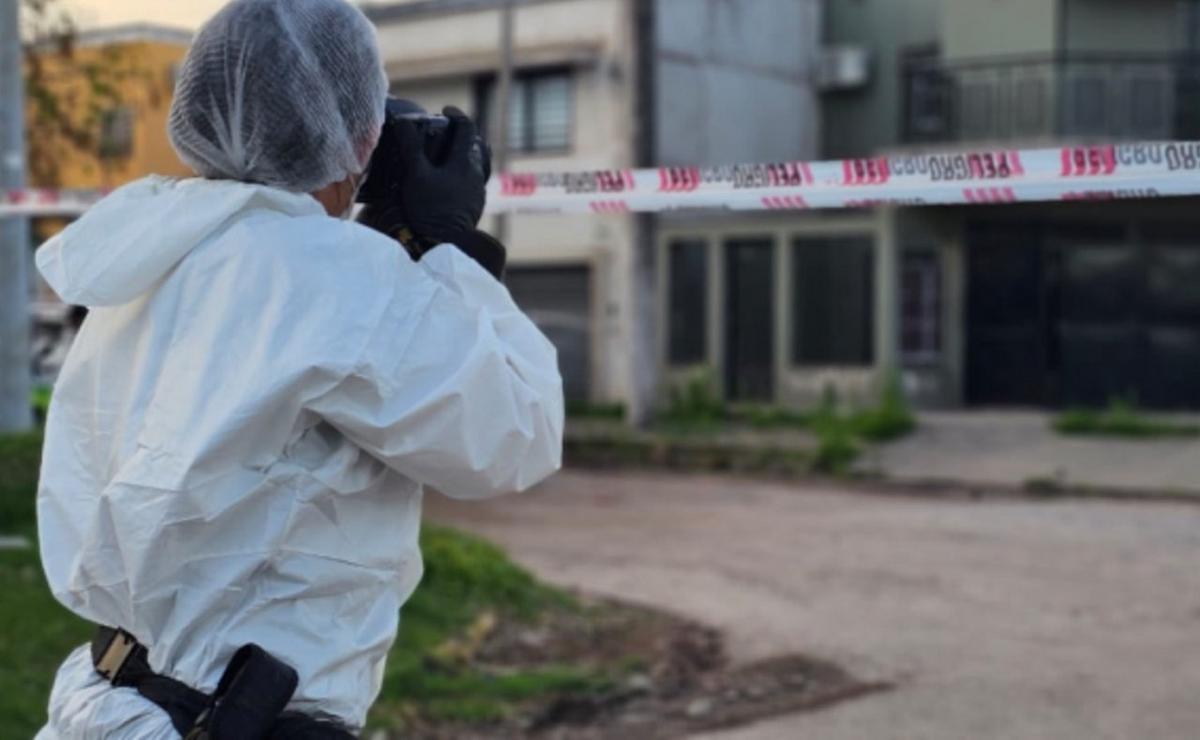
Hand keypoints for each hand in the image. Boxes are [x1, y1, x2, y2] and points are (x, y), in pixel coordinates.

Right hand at [394, 106, 487, 242]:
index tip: (445, 111)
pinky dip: (464, 173)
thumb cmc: (429, 209)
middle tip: (447, 132)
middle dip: (464, 135)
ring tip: (449, 154)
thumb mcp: (415, 175)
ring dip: (466, 155)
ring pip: (478, 165)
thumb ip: (410, 147)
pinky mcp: (474, 207)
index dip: (456, 116)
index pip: (467, 129)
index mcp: (465, 163)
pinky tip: (450, 179)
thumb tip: (403, 121)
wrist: (443, 244)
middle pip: (477, 146)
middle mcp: (476, 175)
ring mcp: (477, 192)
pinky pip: (474, 182)